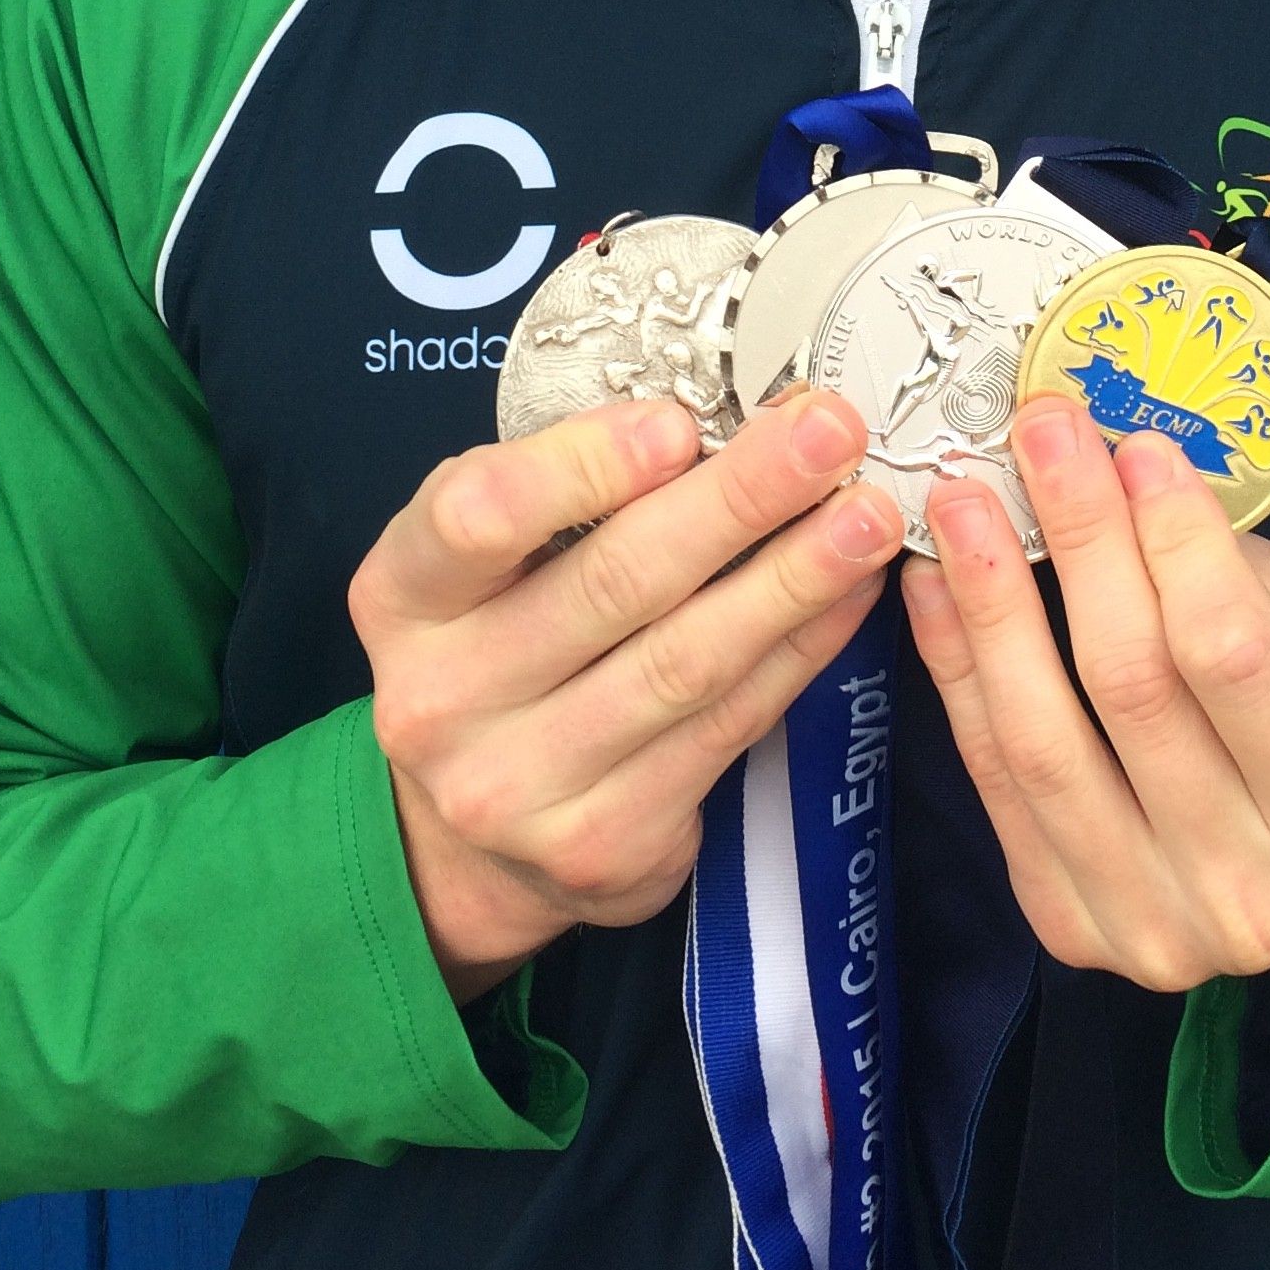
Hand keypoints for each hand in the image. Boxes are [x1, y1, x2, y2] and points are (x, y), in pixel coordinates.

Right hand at [350, 390, 903, 1000]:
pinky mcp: (602, 845)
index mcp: (403, 596)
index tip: (681, 424)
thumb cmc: (498, 648)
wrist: (469, 841)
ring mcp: (519, 786)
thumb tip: (705, 424)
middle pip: (612, 584)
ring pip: (684, 664)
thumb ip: (562, 490)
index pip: (475, 518)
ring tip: (866, 516)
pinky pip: (725, 728)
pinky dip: (798, 653)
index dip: (580, 467)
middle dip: (738, 500)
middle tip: (828, 434)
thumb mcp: (485, 560)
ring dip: (793, 579)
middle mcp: (443, 697)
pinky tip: (847, 597)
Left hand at [901, 396, 1269, 1003]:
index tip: (1130, 446)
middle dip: (1077, 540)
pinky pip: (993, 782)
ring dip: (989, 604)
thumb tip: (1117, 468)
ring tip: (958, 504)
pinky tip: (934, 590)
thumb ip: (1225, 576)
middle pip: (1131, 686)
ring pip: (1042, 741)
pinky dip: (958, 674)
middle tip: (1036, 436)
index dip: (1172, 540)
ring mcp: (1150, 923)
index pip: (1232, 653)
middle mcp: (1249, 888)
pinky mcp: (1068, 930)